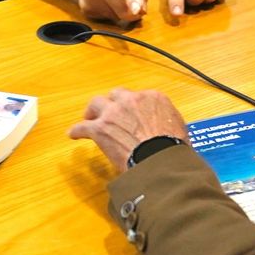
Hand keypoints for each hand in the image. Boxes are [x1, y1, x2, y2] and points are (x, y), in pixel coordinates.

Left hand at [68, 88, 189, 173]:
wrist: (160, 159)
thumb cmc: (173, 148)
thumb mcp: (180, 129)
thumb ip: (169, 123)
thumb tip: (169, 131)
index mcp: (153, 98)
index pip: (139, 97)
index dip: (133, 107)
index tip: (132, 114)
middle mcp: (131, 100)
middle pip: (116, 95)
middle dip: (112, 103)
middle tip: (110, 112)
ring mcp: (113, 113)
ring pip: (97, 103)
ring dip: (93, 111)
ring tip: (90, 118)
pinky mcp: (99, 128)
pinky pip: (82, 127)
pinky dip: (77, 131)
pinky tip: (74, 135)